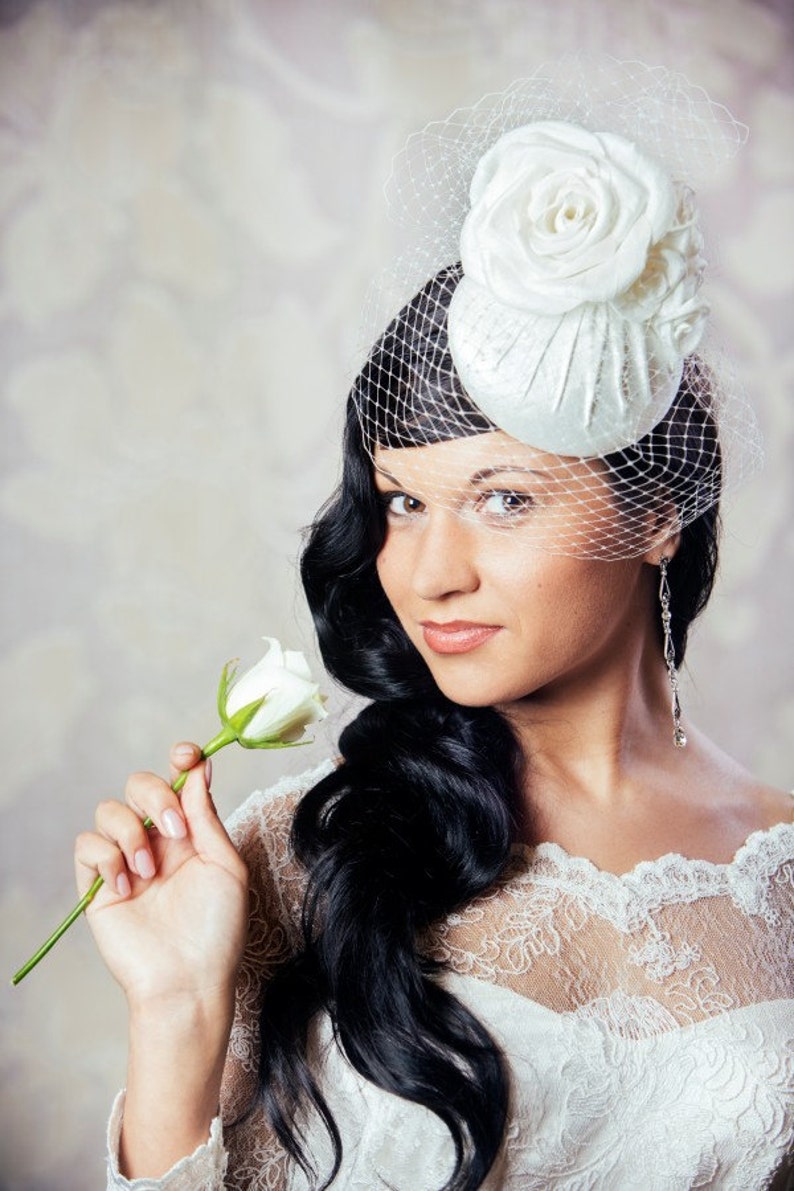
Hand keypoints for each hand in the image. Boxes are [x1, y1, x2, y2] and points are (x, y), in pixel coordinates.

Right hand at [74, 743, 247, 1011]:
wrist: (188, 980)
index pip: (178, 779)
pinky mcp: (98, 885)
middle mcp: (156, 840)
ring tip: (148, 872)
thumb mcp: (226, 865)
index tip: (186, 754)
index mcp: (190, 832)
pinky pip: (87, 845)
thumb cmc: (217, 929)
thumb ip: (207, 817)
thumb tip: (199, 768)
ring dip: (131, 834)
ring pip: (109, 810)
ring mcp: (125, 860)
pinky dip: (106, 859)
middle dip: (156, 795)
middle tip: (175, 832)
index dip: (180, 758)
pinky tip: (127, 888)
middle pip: (139, 783)